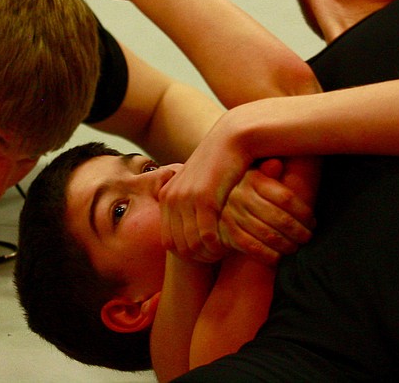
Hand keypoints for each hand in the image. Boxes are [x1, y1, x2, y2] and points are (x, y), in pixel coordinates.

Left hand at [158, 118, 251, 262]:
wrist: (232, 138)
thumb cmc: (220, 163)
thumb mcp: (197, 183)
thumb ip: (189, 202)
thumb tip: (190, 228)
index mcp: (167, 196)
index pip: (169, 242)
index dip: (188, 255)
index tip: (208, 254)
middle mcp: (171, 198)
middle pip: (179, 248)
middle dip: (199, 258)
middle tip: (218, 257)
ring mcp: (186, 199)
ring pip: (192, 246)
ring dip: (209, 255)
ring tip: (225, 252)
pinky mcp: (204, 199)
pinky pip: (207, 237)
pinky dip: (218, 247)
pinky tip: (230, 244)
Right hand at [220, 158, 315, 264]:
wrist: (204, 205)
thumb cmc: (238, 188)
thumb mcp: (250, 175)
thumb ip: (267, 172)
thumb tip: (277, 164)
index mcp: (252, 178)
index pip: (287, 198)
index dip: (304, 213)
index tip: (312, 221)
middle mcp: (242, 196)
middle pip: (281, 219)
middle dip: (300, 232)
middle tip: (308, 238)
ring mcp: (232, 215)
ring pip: (269, 235)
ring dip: (287, 245)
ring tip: (296, 248)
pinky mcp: (225, 233)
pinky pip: (253, 248)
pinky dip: (269, 256)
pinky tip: (279, 258)